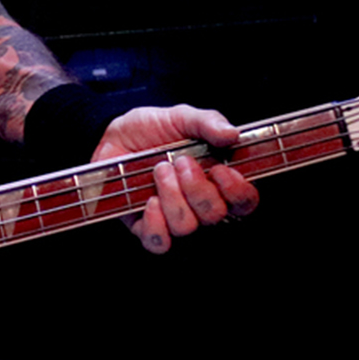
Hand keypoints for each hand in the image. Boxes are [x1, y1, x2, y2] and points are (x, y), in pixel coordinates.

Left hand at [92, 105, 259, 253]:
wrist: (114, 134)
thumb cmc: (153, 129)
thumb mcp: (182, 117)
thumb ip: (209, 122)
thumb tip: (232, 134)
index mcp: (217, 180)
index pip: (244, 202)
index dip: (237, 192)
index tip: (221, 171)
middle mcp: (198, 204)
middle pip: (215, 216)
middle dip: (197, 188)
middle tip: (180, 162)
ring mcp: (172, 217)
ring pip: (186, 227)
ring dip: (172, 197)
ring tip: (159, 171)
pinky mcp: (145, 226)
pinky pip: (158, 242)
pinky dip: (155, 223)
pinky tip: (149, 200)